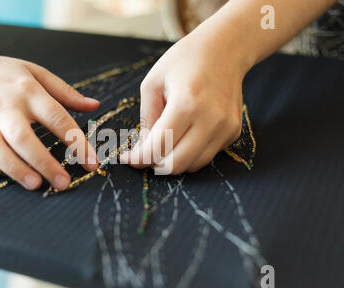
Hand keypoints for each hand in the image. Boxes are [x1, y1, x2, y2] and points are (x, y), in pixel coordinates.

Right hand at [0, 48, 98, 189]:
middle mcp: (5, 107)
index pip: (57, 118)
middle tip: (63, 183)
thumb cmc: (2, 74)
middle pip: (23, 137)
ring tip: (36, 185)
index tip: (92, 164)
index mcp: (28, 92)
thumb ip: (65, 92)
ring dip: (15, 168)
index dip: (77, 142)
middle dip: (44, 163)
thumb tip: (95, 106)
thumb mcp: (35, 73)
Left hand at [121, 29, 247, 173]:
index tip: (127, 159)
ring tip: (163, 143)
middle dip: (154, 164)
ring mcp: (225, 128)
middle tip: (144, 155)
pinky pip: (206, 155)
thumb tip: (144, 149)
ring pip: (192, 166)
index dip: (139, 158)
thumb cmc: (185, 61)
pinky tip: (184, 134)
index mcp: (186, 103)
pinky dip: (190, 152)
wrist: (226, 48)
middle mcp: (210, 120)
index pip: (158, 147)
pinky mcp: (233, 132)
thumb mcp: (153, 83)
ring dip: (173, 161)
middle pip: (176, 165)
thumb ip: (146, 119)